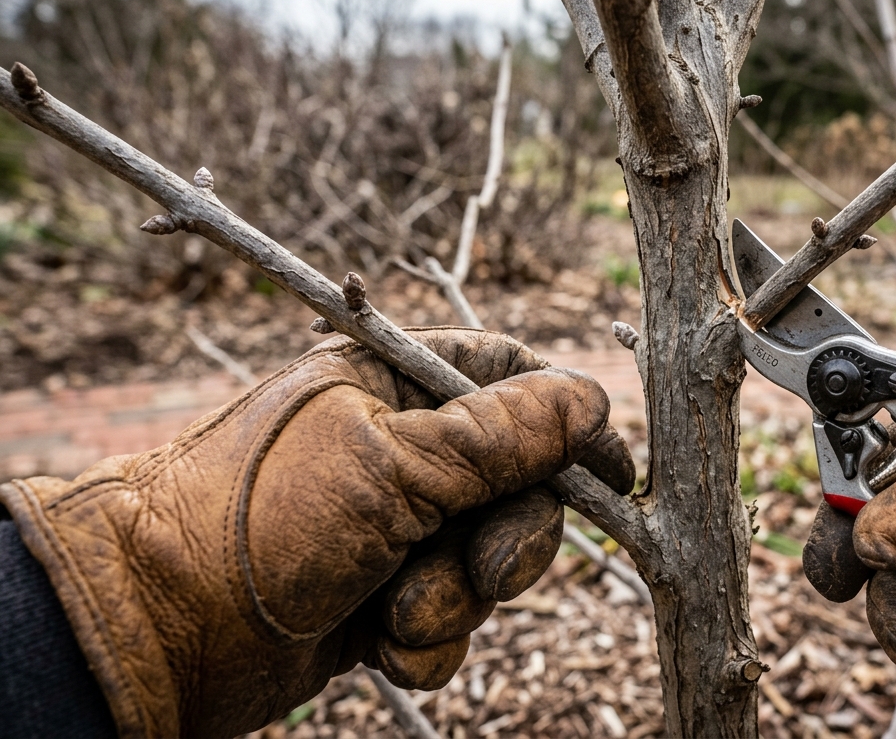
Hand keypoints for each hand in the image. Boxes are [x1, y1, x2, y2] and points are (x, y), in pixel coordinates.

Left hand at [0, 327, 634, 737]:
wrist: (154, 629)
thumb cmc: (257, 520)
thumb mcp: (391, 464)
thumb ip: (502, 436)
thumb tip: (591, 399)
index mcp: (391, 382)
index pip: (509, 378)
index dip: (566, 424)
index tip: (610, 471)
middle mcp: (396, 449)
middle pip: (516, 484)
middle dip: (508, 541)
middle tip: (484, 571)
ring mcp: (389, 527)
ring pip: (485, 561)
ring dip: (457, 599)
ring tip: (401, 614)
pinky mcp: (380, 596)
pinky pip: (449, 619)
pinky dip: (428, 641)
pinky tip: (382, 647)